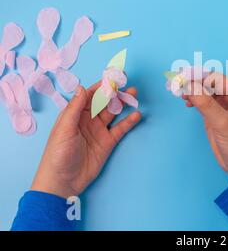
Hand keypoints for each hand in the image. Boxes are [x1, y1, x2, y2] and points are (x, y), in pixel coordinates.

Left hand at [31, 82, 141, 197]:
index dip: (100, 86)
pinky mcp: (108, 142)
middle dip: (114, 92)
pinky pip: (120, 129)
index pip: (89, 96)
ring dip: (123, 103)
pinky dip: (129, 121)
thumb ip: (74, 108)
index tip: (112, 77)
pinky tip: (136, 115)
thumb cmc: (58, 154)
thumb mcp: (64, 129)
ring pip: (113, 113)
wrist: (63, 181)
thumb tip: (83, 87)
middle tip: (127, 83)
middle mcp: (87, 120)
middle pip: (103, 102)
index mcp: (74, 115)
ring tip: (134, 95)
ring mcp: (99, 131)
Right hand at [183, 73, 227, 179]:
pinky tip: (186, 102)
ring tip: (180, 94)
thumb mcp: (222, 122)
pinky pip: (202, 100)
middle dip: (193, 82)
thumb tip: (189, 85)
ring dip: (192, 90)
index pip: (216, 78)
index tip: (182, 79)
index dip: (198, 77)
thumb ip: (205, 103)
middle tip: (176, 85)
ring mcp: (223, 105)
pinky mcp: (214, 114)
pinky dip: (193, 99)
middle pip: (209, 82)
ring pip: (204, 90)